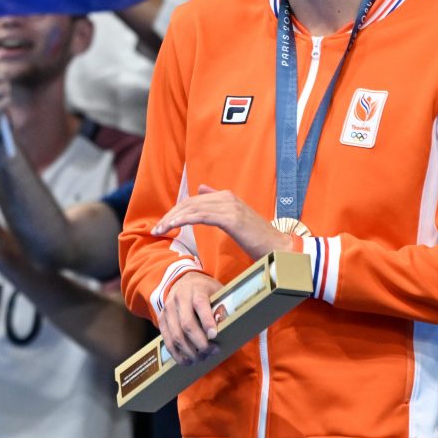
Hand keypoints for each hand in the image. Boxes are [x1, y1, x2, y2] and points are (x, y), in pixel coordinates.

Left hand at [152, 185, 296, 260]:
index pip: (193, 201)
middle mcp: (226, 197)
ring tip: (159, 231)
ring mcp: (229, 206)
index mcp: (226, 196)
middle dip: (170, 216)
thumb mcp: (235, 218)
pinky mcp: (231, 218)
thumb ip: (218, 203)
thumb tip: (201, 188)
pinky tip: (172, 227)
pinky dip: (183, 220)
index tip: (163, 224)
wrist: (280, 249)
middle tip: (156, 229)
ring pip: (192, 209)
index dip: (176, 212)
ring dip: (172, 220)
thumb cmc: (257, 238)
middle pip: (189, 203)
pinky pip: (200, 216)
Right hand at [157, 269, 225, 365]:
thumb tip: (234, 329)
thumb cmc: (207, 291)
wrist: (184, 281)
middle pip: (187, 324)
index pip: (200, 304)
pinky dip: (177, 354)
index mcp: (196, 290)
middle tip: (213, 352)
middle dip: (200, 343)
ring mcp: (167, 309)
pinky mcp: (161, 319)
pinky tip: (188, 361)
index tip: (215, 336)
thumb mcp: (218, 292)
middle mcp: (179, 298)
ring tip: (202, 359)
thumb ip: (223, 308)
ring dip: (190, 352)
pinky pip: (167, 340)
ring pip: (176, 335)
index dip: (207, 321)